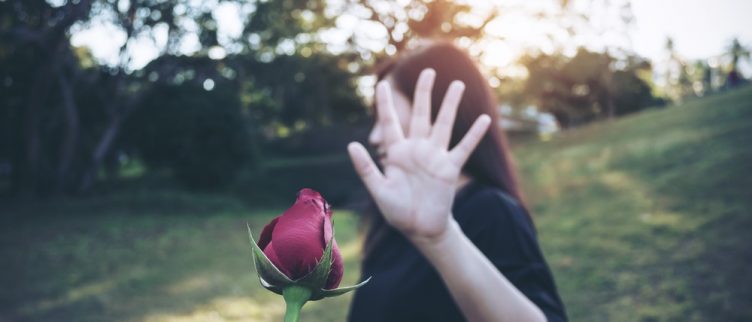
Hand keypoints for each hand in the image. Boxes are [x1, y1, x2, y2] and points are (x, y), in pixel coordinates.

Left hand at [348, 69, 490, 240]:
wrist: (420, 229)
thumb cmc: (397, 211)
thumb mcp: (378, 190)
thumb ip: (366, 168)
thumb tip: (351, 145)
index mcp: (396, 152)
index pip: (390, 122)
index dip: (385, 104)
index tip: (380, 84)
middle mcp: (416, 149)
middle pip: (421, 115)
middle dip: (424, 93)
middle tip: (428, 71)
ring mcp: (434, 157)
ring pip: (443, 125)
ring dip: (450, 105)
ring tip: (457, 84)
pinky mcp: (449, 169)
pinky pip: (463, 148)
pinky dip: (473, 134)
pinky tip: (483, 119)